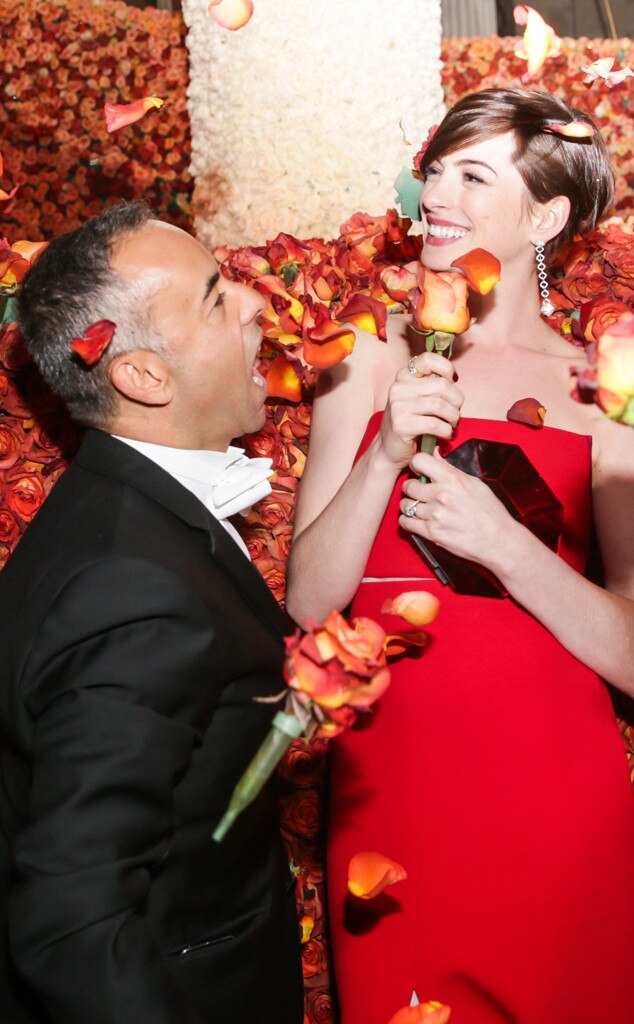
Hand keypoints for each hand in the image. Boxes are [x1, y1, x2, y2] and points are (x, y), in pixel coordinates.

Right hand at [377, 353, 463, 467]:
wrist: (389, 449)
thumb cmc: (410, 422)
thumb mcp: (417, 398)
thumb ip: (431, 386)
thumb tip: (453, 379)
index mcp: (403, 377)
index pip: (427, 359)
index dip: (446, 368)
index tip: (453, 381)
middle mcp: (398, 388)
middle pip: (442, 385)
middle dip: (457, 400)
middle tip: (456, 412)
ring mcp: (397, 406)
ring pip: (440, 406)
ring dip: (453, 417)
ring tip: (452, 424)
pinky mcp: (401, 425)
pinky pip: (435, 424)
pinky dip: (446, 431)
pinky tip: (446, 434)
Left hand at [399, 448, 518, 568]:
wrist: (498, 540)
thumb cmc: (490, 512)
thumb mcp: (474, 483)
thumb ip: (450, 469)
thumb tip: (434, 454)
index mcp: (452, 479)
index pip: (419, 460)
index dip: (416, 465)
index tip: (419, 471)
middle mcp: (441, 495)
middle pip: (408, 485)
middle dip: (411, 487)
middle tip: (418, 492)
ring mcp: (435, 515)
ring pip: (405, 504)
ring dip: (410, 505)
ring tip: (419, 507)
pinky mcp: (431, 533)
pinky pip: (405, 522)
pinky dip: (407, 521)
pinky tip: (416, 520)